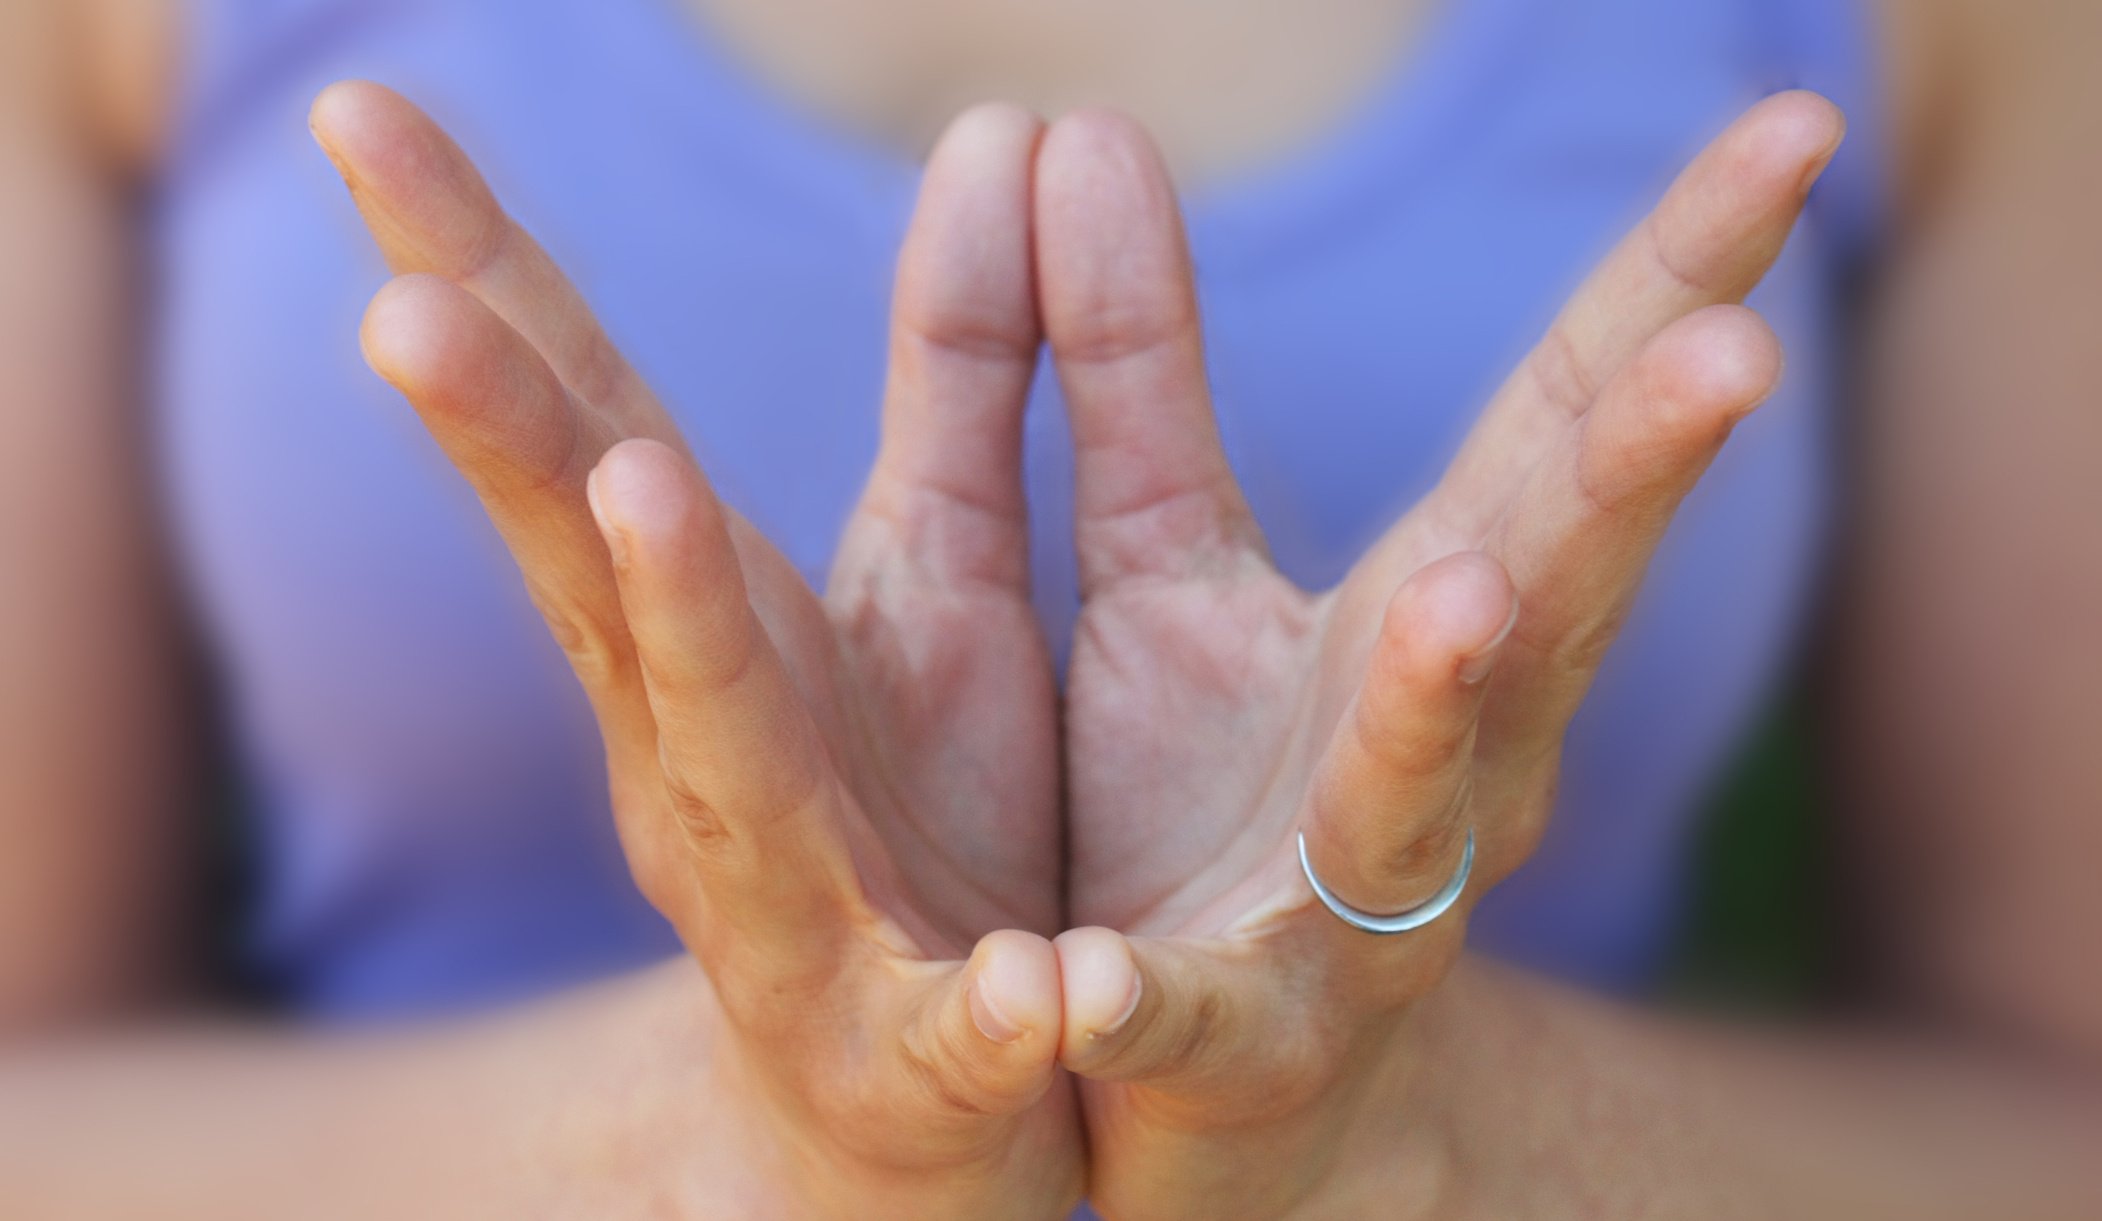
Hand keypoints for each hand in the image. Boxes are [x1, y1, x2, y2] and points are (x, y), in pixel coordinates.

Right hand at [314, 84, 1078, 1218]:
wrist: (908, 1118)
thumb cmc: (907, 819)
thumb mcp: (934, 583)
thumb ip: (960, 376)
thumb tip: (991, 133)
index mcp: (721, 641)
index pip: (593, 434)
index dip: (484, 282)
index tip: (363, 115)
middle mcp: (714, 766)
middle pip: (599, 592)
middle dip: (508, 448)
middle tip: (403, 309)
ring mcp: (806, 920)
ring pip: (735, 781)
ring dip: (688, 646)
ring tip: (641, 499)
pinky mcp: (930, 1058)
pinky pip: (962, 1033)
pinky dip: (989, 1010)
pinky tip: (1036, 985)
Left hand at [1035, 94, 1845, 1217]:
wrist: (1224, 1084)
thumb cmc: (1211, 802)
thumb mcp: (1168, 569)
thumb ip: (1133, 369)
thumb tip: (1091, 127)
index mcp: (1433, 619)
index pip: (1563, 422)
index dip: (1679, 283)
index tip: (1797, 131)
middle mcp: (1442, 755)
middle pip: (1553, 595)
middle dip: (1634, 477)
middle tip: (1733, 355)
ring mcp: (1351, 907)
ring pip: (1418, 803)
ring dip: (1441, 704)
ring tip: (1460, 595)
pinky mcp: (1232, 1039)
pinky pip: (1192, 1016)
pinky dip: (1147, 996)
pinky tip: (1091, 978)